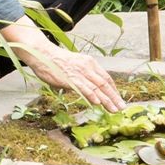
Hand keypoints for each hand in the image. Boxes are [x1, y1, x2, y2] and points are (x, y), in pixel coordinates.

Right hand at [0, 16, 125, 110]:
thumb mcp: (75, 66)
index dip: (114, 89)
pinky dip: (93, 96)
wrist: (43, 54)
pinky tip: (98, 103)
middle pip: (105, 83)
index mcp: (90, 63)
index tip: (118, 99)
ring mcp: (80, 73)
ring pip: (98, 88)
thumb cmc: (57, 62)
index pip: (106, 77)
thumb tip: (90, 89)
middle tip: (122, 107)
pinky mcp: (71, 79)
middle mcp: (88, 67)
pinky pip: (85, 88)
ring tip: (114, 109)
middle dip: (114, 97)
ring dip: (107, 100)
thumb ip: (83, 76)